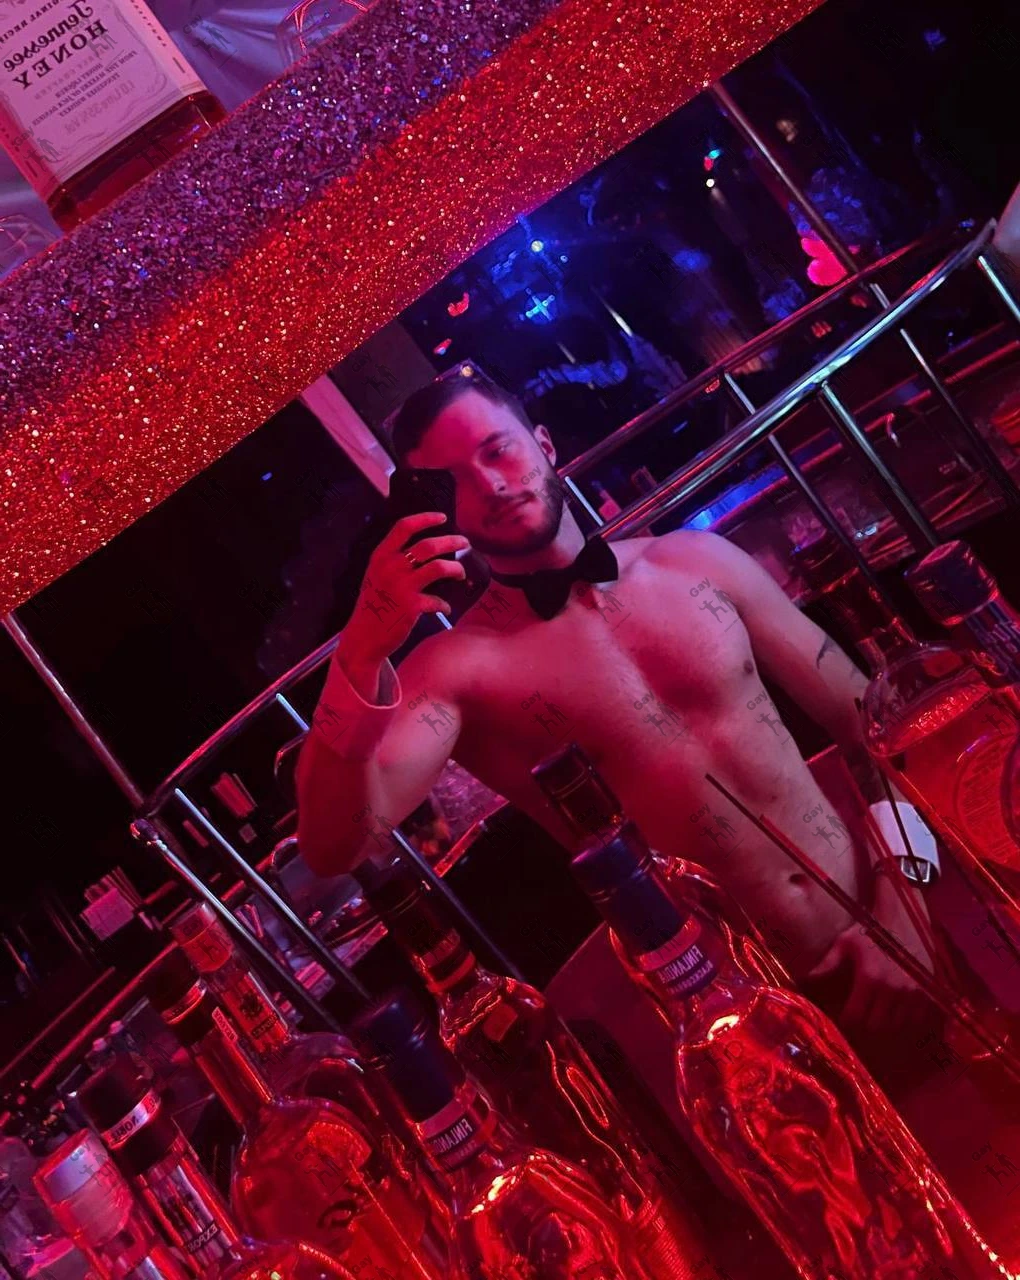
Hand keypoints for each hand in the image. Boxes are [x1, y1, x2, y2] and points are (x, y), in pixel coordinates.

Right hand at [347, 511, 470, 659]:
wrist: (363, 637)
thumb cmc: (374, 605)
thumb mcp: (375, 575)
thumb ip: (393, 560)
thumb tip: (425, 548)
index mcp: (380, 556)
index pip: (404, 527)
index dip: (426, 518)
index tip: (442, 517)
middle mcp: (390, 568)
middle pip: (428, 545)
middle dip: (451, 541)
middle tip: (464, 542)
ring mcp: (401, 587)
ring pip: (440, 567)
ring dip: (456, 569)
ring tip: (461, 573)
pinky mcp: (412, 607)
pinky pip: (438, 600)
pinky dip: (445, 604)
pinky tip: (446, 608)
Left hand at [806, 882, 934, 1038]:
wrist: (902, 917)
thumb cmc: (869, 930)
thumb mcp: (845, 943)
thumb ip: (828, 964)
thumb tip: (806, 979)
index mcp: (870, 978)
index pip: (855, 1016)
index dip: (846, 1021)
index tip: (842, 1017)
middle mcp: (893, 989)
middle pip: (876, 1026)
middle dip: (864, 1025)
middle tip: (859, 1017)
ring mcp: (913, 992)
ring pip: (897, 1026)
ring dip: (885, 1024)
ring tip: (877, 1015)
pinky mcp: (927, 991)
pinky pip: (918, 1019)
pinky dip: (907, 1021)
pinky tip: (897, 1012)